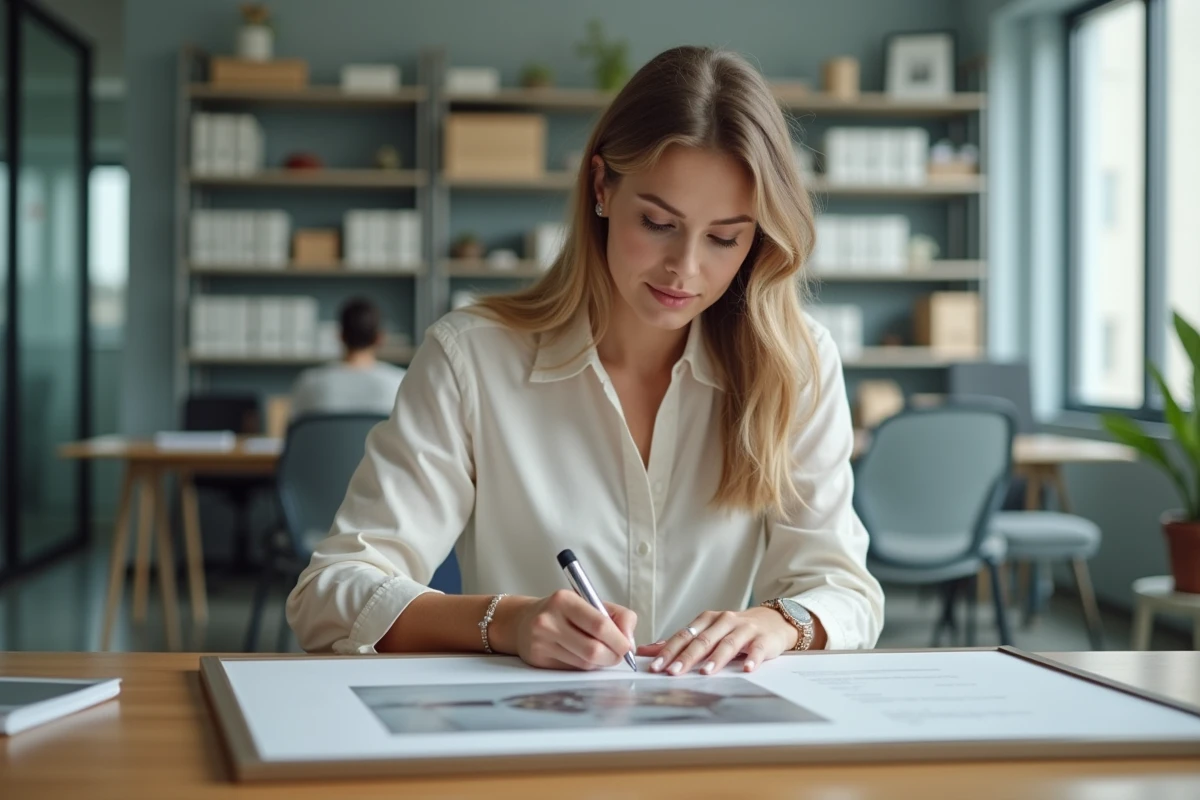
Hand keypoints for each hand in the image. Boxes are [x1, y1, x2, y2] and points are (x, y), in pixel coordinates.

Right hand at [508, 590, 636, 670]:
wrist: (523, 621)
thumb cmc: (564, 611)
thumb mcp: (591, 602)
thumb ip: (619, 617)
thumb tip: (630, 642)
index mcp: (565, 600)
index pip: (600, 625)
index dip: (619, 640)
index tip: (628, 646)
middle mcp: (549, 620)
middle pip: (593, 650)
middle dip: (613, 656)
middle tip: (618, 655)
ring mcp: (541, 642)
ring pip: (584, 664)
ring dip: (600, 663)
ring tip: (600, 653)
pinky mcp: (538, 660)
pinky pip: (573, 670)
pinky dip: (585, 667)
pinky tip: (582, 656)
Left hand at [636, 607, 798, 675]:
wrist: (772, 621)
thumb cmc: (735, 630)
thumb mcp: (707, 632)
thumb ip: (680, 642)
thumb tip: (648, 651)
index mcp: (707, 620)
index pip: (684, 636)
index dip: (669, 651)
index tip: (656, 666)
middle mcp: (724, 622)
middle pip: (703, 640)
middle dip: (686, 657)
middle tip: (673, 672)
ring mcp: (744, 629)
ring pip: (727, 644)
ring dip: (715, 658)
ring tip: (705, 672)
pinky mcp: (763, 639)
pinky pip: (757, 649)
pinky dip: (752, 659)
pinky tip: (746, 669)